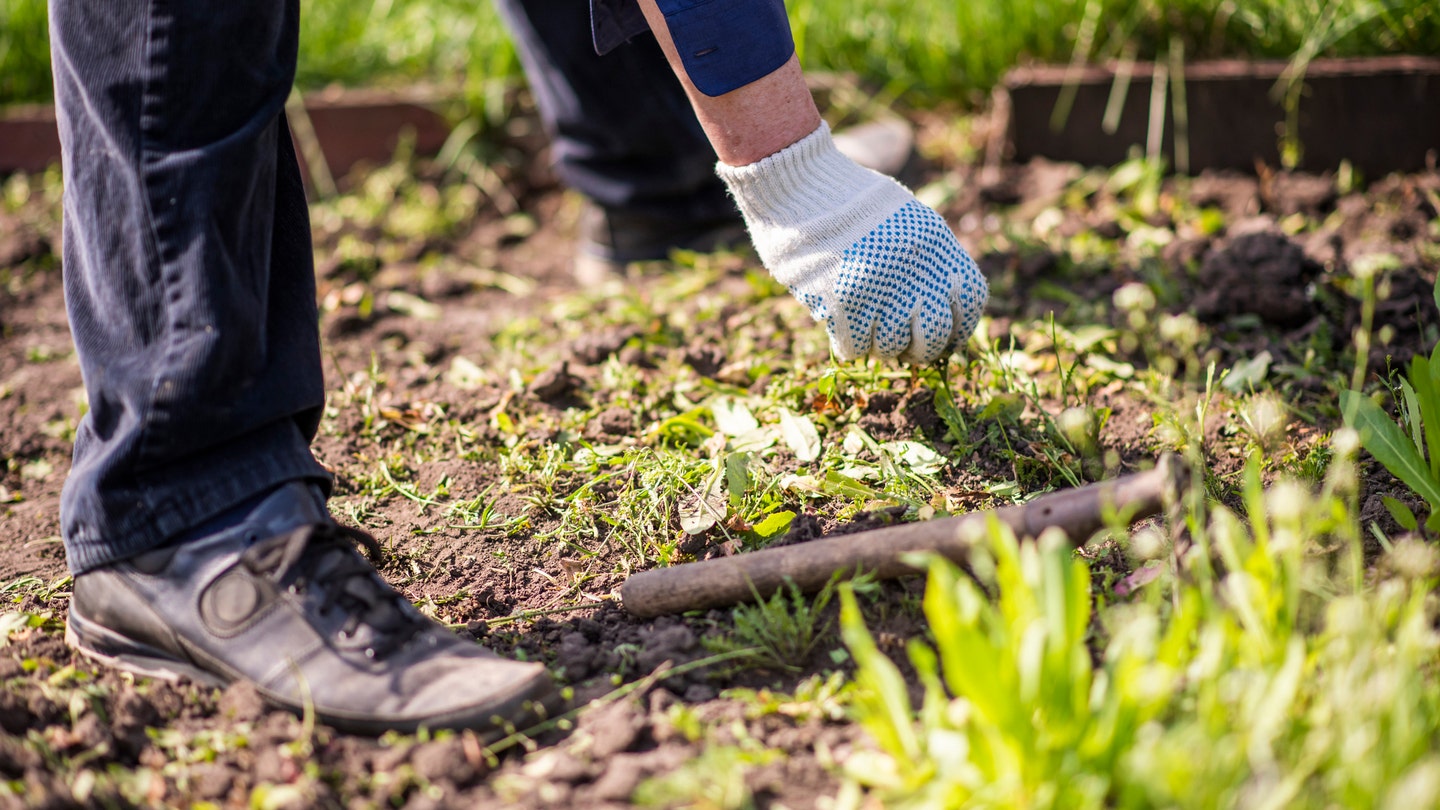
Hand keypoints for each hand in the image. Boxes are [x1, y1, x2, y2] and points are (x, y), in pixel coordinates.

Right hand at [717, 122, 986, 363]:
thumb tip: (942, 306)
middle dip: (920, 349)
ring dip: (878, 344)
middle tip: (906, 346)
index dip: (960, 327)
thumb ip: (929, 258)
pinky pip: (854, 348)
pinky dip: (848, 343)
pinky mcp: (843, 305)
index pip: (971, 301)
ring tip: (864, 323)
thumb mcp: (907, 218)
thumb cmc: (849, 202)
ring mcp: (879, 290)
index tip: (946, 336)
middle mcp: (914, 270)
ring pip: (891, 347)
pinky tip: (840, 323)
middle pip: (934, 335)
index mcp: (935, 245)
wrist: (800, 187)